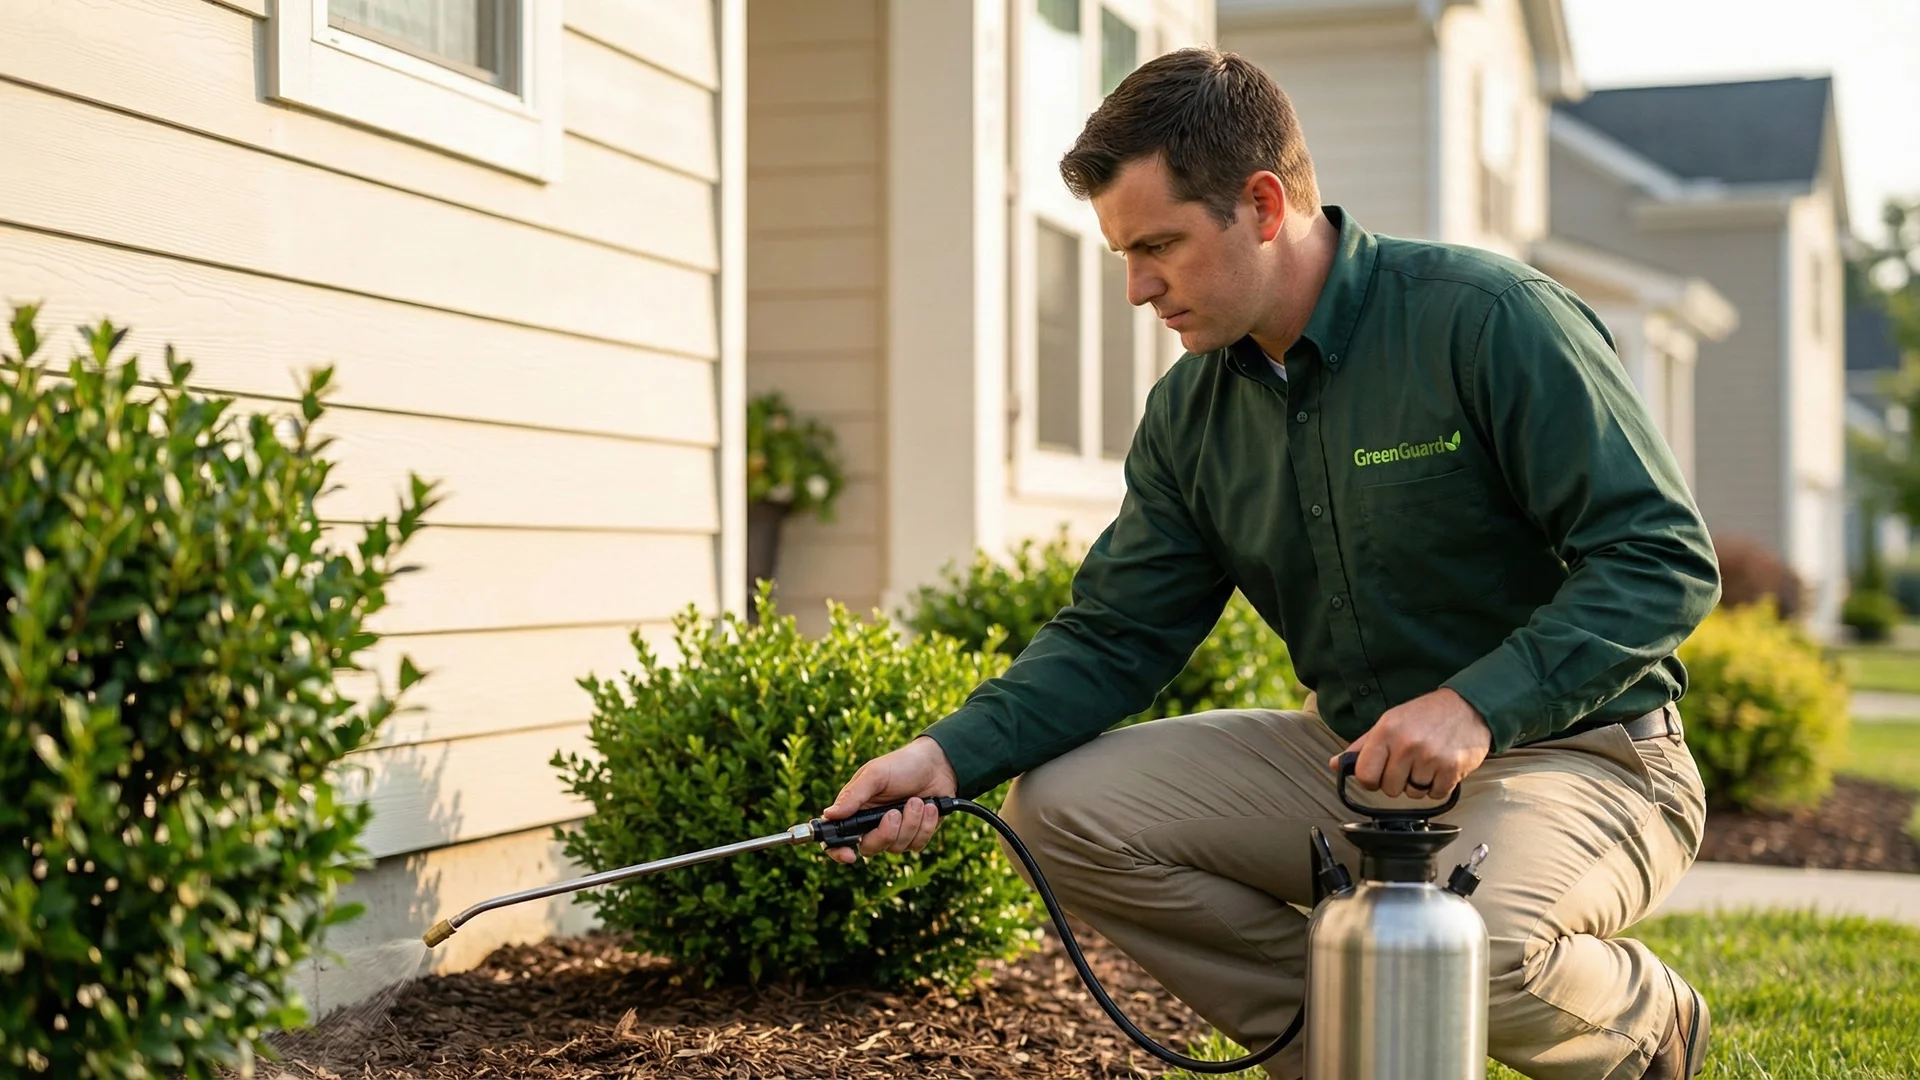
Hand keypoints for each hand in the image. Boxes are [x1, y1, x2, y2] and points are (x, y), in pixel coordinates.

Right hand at [820, 736, 958, 863]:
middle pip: (869, 849)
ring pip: (897, 847)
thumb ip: (853, 796)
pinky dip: (926, 825)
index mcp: (857, 810)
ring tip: (917, 801)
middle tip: (895, 812)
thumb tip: (828, 814)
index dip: (838, 851)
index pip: (838, 838)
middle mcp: (873, 824)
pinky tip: (929, 807)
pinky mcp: (915, 835)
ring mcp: (895, 832)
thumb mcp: (875, 774)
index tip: (849, 855)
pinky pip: (917, 844)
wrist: (937, 764)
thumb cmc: (902, 765)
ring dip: (911, 823)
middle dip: (886, 833)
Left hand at [1330, 688, 1490, 800]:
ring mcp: (1430, 758)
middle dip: (1398, 781)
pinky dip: (1437, 786)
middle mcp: (1407, 744)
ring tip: (1427, 762)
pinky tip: (1440, 767)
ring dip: (1419, 783)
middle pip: (1389, 789)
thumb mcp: (1390, 721)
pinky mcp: (1452, 770)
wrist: (1469, 707)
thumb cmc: (1426, 715)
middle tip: (1409, 763)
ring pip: (1413, 793)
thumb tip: (1335, 764)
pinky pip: (1434, 795)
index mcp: (1387, 731)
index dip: (1370, 779)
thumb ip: (1362, 746)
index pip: (1365, 775)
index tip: (1379, 773)